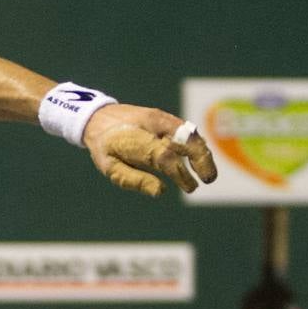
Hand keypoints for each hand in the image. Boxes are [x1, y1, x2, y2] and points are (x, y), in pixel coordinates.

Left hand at [82, 103, 217, 196]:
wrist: (98, 117)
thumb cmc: (104, 147)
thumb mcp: (110, 167)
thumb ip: (134, 180)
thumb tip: (160, 191)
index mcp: (136, 141)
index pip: (165, 157)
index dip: (181, 173)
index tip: (191, 187)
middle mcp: (151, 126)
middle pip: (184, 140)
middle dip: (201, 159)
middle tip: (209, 178)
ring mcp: (160, 119)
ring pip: (188, 133)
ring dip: (201, 152)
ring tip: (207, 172)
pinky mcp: (164, 117)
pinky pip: (184, 130)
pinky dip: (195, 143)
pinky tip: (200, 158)